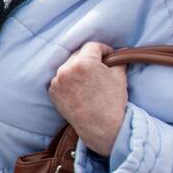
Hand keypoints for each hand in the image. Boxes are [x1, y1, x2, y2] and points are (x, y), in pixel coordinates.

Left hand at [48, 42, 127, 156]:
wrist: (101, 127)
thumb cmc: (112, 101)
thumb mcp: (119, 76)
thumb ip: (117, 60)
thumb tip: (120, 52)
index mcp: (84, 62)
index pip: (92, 46)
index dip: (104, 50)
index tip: (109, 57)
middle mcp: (66, 69)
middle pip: (78, 55)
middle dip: (90, 59)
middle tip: (100, 68)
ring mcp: (57, 81)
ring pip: (68, 67)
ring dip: (78, 69)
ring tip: (89, 80)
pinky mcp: (52, 92)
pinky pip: (61, 79)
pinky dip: (69, 81)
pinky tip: (79, 89)